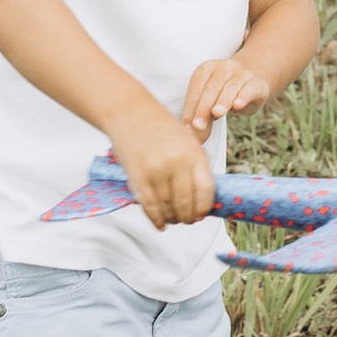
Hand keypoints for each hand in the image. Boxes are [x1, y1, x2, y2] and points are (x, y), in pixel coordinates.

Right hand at [111, 100, 217, 229]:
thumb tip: (204, 196)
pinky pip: (150, 205)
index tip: (202, 214)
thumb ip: (196, 164)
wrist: (130, 112)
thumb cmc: (161, 126)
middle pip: (187, 202)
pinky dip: (156, 219)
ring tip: (173, 220)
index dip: (204, 207)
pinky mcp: (138, 176)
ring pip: (168, 206)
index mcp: (194, 152)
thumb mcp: (187, 139)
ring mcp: (157, 170)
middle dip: (188, 217)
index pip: (206, 189)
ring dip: (172, 218)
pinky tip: (160, 224)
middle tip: (187, 221)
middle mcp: (177, 162)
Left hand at [182, 55, 272, 135]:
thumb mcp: (209, 102)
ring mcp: (241, 73)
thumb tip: (190, 135)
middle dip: (204, 108)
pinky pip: (249, 89)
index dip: (191, 109)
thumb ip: (199, 115)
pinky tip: (237, 105)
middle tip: (198, 126)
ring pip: (230, 88)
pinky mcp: (256, 83)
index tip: (187, 127)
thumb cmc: (223, 95)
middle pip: (211, 89)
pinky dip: (243, 97)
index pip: (196, 90)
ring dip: (222, 102)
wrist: (250, 85)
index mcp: (206, 69)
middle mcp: (223, 67)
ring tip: (216, 114)